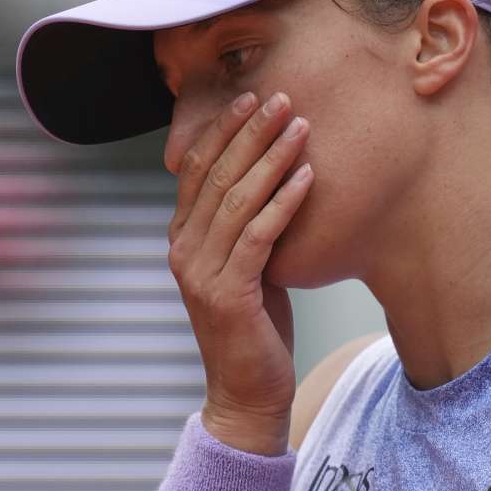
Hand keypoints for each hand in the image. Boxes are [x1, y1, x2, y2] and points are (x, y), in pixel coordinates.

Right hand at [167, 91, 312, 455]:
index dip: (223, 131)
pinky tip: (307, 177)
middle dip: (250, 132)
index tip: (253, 98)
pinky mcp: (228, 295)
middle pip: (216, 176)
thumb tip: (271, 179)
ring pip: (237, 200)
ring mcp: (201, 273)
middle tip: (281, 97)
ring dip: (271, 158)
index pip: (197, 170)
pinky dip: (283, 203)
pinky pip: (258, 236)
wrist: (247, 393)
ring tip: (300, 126)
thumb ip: (244, 227)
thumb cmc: (254, 326)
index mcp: (182, 238)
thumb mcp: (244, 266)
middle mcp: (183, 250)